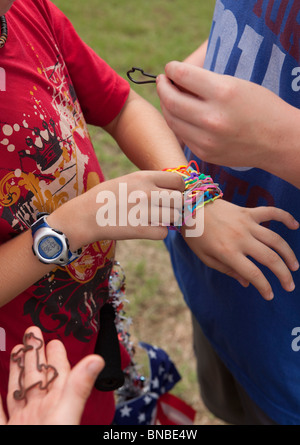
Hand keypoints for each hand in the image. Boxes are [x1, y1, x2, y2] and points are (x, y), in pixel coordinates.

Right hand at [0, 326, 103, 424]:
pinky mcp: (5, 431)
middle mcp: (40, 412)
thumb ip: (78, 388)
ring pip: (18, 391)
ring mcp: (22, 421)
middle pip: (35, 377)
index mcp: (56, 405)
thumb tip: (98, 360)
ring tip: (16, 349)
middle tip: (32, 333)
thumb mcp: (66, 414)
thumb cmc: (52, 442)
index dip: (56, 355)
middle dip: (34, 354)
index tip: (55, 339)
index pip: (57, 373)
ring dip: (16, 371)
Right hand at [49, 170, 184, 250]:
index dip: (179, 189)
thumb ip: (149, 183)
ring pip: (175, 217)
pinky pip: (163, 232)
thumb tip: (171, 189)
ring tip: (156, 219)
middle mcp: (147, 192)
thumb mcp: (127, 181)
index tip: (173, 195)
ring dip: (169, 220)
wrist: (84, 216)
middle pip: (179, 200)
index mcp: (144, 177)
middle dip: (176, 206)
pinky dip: (158, 232)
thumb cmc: (104, 197)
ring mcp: (144, 211)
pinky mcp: (140, 230)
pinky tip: (147, 229)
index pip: (178, 181)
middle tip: (166, 210)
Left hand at [156, 62, 298, 178]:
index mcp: (223, 92)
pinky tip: (180, 114)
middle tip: (163, 81)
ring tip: (168, 96)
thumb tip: (176, 78)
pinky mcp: (205, 153)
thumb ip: (205, 82)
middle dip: (162, 87)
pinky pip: (182, 134)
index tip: (170, 67)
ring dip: (166, 105)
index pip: (183, 75)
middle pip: (171, 99)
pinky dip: (177, 122)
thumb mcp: (236, 84)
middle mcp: (212, 118)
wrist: (278, 141)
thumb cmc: (260, 107)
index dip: (172, 69)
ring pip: (172, 119)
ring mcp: (207, 139)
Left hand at [182, 199, 299, 300]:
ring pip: (275, 240)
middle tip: (289, 286)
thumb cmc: (195, 234)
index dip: (264, 287)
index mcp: (228, 252)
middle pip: (270, 259)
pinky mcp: (248, 212)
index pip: (253, 274)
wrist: (189, 206)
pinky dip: (285, 217)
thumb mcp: (205, 257)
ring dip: (288, 254)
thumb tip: (246, 283)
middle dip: (283, 275)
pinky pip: (271, 212)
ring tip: (294, 266)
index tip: (270, 295)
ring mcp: (246, 223)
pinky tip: (295, 225)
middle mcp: (240, 238)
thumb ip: (227, 270)